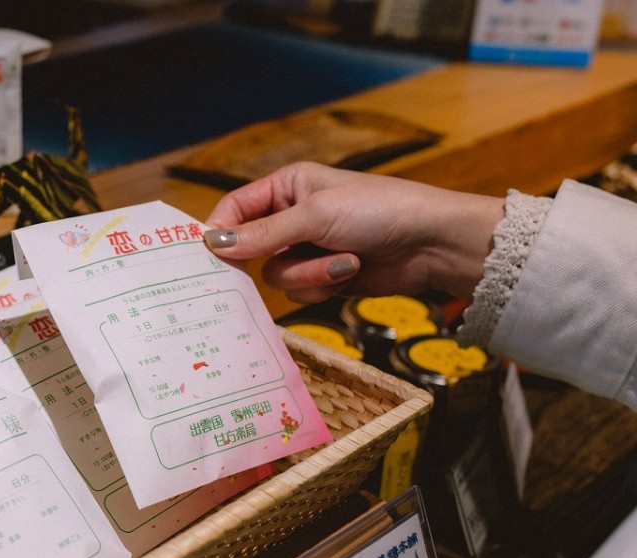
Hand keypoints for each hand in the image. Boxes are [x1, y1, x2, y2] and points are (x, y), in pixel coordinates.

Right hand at [203, 162, 504, 303]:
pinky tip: (351, 270)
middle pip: (251, 248)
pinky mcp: (324, 276)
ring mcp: (308, 249)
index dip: (220, 230)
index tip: (207, 255)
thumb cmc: (379, 210)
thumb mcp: (316, 215)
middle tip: (274, 263)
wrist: (431, 244)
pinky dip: (323, 284)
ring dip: (310, 273)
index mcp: (288, 187)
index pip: (236, 207)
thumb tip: (216, 244)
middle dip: (274, 256)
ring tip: (344, 259)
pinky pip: (300, 291)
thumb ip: (263, 234)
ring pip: (277, 276)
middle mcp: (293, 217)